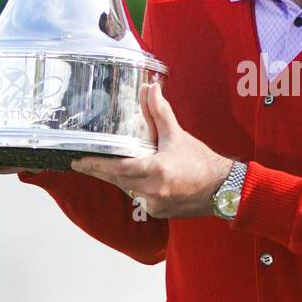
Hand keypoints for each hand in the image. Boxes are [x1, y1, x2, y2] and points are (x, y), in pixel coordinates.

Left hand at [69, 81, 231, 218]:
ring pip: (126, 189)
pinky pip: (138, 197)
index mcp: (156, 170)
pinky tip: (133, 177)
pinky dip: (133, 186)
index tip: (78, 160)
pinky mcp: (158, 212)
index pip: (116, 169)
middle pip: (116, 180)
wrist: (223, 188)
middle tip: (81, 162)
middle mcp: (153, 190)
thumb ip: (160, 112)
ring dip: (116, 178)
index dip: (95, 165)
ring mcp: (154, 204)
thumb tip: (150, 89)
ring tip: (102, 166)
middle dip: (99, 171)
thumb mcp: (178, 135)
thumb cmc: (202, 162)